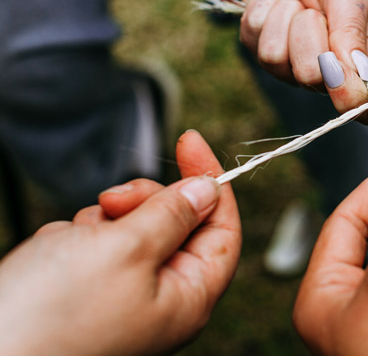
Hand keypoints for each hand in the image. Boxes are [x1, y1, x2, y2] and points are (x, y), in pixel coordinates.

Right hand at [0, 130, 241, 355]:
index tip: (190, 140)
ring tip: (74, 244)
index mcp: (189, 296)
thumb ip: (173, 215)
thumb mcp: (126, 250)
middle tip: (113, 202)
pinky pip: (96, 243)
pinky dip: (77, 238)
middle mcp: (163, 298)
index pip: (223, 228)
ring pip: (132, 227)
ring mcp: (124, 293)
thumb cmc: (55, 316)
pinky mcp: (89, 290)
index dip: (211, 181)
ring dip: (104, 222)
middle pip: (176, 221)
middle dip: (144, 201)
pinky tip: (55, 256)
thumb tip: (209, 190)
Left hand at [238, 0, 367, 120]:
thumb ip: (351, 33)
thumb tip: (358, 81)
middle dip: (309, 35)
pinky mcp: (262, 48)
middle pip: (312, 80)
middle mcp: (330, 71)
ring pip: (276, 60)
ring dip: (284, 19)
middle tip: (315, 11)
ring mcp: (294, 63)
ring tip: (298, 3)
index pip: (365, 106)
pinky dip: (263, 10)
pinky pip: (252, 41)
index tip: (339, 69)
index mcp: (366, 60)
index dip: (352, 100)